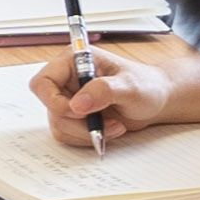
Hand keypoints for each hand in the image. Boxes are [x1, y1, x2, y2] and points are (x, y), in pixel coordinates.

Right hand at [29, 45, 199, 141]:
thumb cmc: (146, 85)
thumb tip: (78, 104)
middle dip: (76, 123)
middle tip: (101, 124)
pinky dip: (86, 138)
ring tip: (113, 127)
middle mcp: (67, 79)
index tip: (79, 112)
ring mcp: (70, 99)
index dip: (54, 101)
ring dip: (85, 132)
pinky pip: (68, 134)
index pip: (43, 82)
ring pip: (59, 124)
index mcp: (74, 61)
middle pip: (49, 108)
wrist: (156, 101)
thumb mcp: (130, 86)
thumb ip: (104, 90)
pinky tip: (108, 131)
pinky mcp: (76, 117)